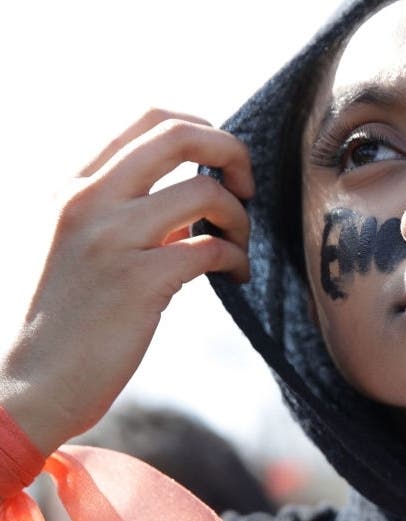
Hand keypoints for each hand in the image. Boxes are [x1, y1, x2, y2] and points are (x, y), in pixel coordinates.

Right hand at [0, 109, 252, 453]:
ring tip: (238, 247)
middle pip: (179, 134)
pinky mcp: (138, 282)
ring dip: (240, 218)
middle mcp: (88, 202)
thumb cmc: (67, 322)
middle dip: (232, 151)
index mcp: (74, 188)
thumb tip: (195, 205)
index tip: (222, 166)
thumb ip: (132, 218)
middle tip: (246, 187)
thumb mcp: (85, 250)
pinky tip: (235, 276)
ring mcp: (111, 239)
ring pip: (205, 192)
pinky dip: (237, 258)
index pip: (148, 120)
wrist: (30, 387)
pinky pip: (213, 248)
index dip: (203, 132)